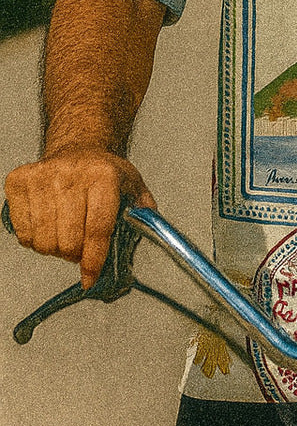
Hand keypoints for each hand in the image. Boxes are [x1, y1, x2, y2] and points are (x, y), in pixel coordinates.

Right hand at [4, 146, 154, 288]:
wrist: (77, 147)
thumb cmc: (104, 173)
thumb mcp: (132, 185)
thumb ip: (143, 211)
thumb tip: (149, 233)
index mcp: (104, 176)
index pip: (98, 229)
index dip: (94, 259)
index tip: (90, 278)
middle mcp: (71, 174)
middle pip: (69, 241)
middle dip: (75, 254)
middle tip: (80, 247)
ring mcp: (42, 177)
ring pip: (44, 241)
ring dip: (54, 248)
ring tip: (64, 234)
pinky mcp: (18, 182)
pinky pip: (23, 234)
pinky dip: (34, 240)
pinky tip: (46, 225)